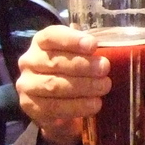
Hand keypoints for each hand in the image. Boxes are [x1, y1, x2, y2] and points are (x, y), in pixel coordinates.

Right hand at [16, 25, 108, 144]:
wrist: (58, 106)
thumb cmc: (74, 72)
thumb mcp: (81, 56)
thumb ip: (91, 49)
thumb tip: (116, 44)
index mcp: (42, 42)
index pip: (52, 36)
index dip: (72, 40)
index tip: (93, 45)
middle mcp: (30, 61)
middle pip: (56, 62)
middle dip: (84, 66)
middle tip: (106, 68)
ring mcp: (28, 85)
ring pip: (54, 85)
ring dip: (83, 86)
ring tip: (104, 87)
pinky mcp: (31, 107)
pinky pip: (54, 107)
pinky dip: (77, 107)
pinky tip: (94, 105)